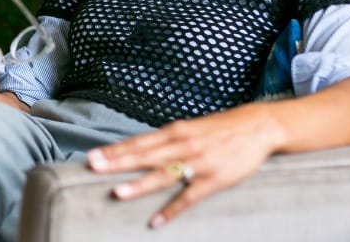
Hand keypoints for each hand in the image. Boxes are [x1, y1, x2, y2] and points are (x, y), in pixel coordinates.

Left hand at [87, 103, 280, 228]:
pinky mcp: (214, 179)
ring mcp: (198, 162)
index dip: (116, 149)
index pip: (139, 141)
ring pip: (163, 174)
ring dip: (139, 184)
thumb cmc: (220, 127)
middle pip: (144, 155)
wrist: (256, 126)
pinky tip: (155, 222)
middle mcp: (183, 144)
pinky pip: (189, 197)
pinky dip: (171, 210)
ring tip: (117, 192)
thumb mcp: (191, 127)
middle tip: (93, 167)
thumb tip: (143, 147)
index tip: (93, 154)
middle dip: (117, 162)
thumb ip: (168, 138)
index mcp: (176, 130)